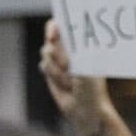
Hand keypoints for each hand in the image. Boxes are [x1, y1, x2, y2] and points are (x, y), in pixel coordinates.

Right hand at [38, 19, 115, 135]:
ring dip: (57, 70)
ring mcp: (59, 58)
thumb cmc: (92, 89)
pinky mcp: (51, 69)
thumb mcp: (86, 70)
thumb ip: (75, 55)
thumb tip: (68, 42)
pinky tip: (64, 84)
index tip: (53, 35)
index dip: (54, 27)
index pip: (63, 25)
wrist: (85, 109)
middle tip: (68, 68)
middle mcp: (69, 47)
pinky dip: (53, 76)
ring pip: (46, 54)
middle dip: (58, 55)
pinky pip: (43, 66)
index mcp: (81, 44)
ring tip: (71, 81)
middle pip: (51, 40)